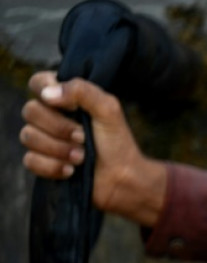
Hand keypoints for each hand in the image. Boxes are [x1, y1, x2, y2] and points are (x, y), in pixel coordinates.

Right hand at [20, 71, 166, 225]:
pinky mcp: (42, 163)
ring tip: (82, 157)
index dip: (46, 91)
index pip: (38, 82)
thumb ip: (82, 91)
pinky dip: (52, 166)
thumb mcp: (108, 110)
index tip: (70, 107)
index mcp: (65, 99)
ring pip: (28, 136)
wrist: (122, 179)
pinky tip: (71, 171)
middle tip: (83, 138)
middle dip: (59, 128)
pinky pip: (30, 160)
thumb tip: (47, 93)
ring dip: (59, 149)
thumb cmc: (117, 143)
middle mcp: (50, 117)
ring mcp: (44, 140)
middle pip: (30, 111)